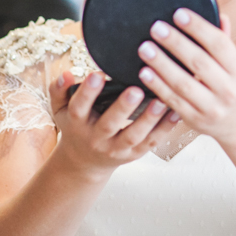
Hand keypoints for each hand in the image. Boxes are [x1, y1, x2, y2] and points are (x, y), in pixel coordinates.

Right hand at [49, 70, 176, 177]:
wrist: (84, 161)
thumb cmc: (75, 126)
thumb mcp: (60, 109)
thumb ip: (59, 89)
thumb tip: (66, 74)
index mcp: (78, 123)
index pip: (79, 107)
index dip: (87, 92)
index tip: (97, 74)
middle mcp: (96, 138)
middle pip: (109, 124)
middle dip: (122, 108)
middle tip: (135, 90)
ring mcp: (116, 148)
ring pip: (133, 136)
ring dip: (148, 120)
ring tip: (161, 101)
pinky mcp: (134, 154)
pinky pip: (151, 142)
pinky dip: (165, 129)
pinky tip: (176, 112)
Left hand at [137, 9, 235, 147]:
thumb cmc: (232, 85)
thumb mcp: (235, 63)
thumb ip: (225, 40)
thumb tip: (219, 14)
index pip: (219, 44)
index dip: (199, 27)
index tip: (179, 14)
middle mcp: (228, 89)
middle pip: (199, 63)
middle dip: (176, 43)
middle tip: (156, 27)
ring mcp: (212, 107)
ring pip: (183, 84)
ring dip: (162, 64)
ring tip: (145, 48)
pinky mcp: (195, 120)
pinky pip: (173, 101)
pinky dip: (158, 86)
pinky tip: (145, 72)